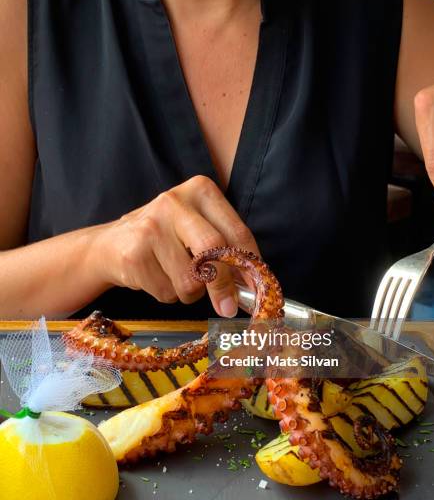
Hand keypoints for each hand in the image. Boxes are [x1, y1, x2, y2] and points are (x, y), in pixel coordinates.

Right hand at [95, 175, 258, 316]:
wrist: (110, 244)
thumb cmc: (165, 239)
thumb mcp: (197, 229)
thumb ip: (226, 249)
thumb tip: (252, 286)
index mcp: (200, 190)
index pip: (237, 232)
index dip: (251, 267)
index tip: (256, 290)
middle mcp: (175, 202)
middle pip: (214, 251)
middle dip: (224, 286)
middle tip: (227, 308)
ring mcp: (151, 227)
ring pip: (191, 280)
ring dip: (189, 292)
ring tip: (175, 276)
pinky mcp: (135, 254)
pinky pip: (167, 292)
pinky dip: (167, 295)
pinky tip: (155, 276)